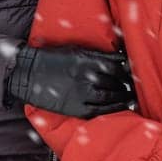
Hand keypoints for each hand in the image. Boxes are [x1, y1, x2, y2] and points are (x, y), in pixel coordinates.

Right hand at [5, 44, 133, 117]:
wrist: (29, 73)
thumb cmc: (52, 59)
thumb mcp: (76, 50)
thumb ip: (96, 55)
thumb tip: (118, 58)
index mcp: (87, 60)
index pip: (116, 65)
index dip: (125, 69)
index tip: (131, 71)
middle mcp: (87, 76)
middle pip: (115, 81)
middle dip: (125, 84)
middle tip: (132, 85)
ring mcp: (81, 93)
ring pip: (110, 97)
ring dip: (122, 97)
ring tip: (130, 97)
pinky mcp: (76, 107)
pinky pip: (99, 110)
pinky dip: (111, 109)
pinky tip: (119, 107)